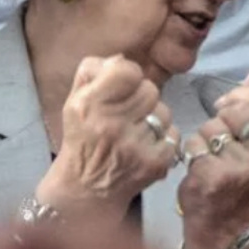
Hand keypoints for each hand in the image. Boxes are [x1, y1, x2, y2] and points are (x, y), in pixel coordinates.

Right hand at [36, 55, 180, 223]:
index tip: (123, 86)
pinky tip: (145, 147)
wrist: (85, 190)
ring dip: (153, 119)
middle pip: (150, 89)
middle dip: (142, 98)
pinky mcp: (155, 163)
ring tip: (136, 132)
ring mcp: (135, 146)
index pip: (127, 71)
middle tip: (129, 113)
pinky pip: (173, 134)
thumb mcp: (75, 102)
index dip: (129, 74)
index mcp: (89, 106)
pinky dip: (163, 139)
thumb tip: (121, 59)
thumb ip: (93, 72)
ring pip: (163, 111)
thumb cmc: (82, 138)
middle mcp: (112, 125)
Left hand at [177, 69, 248, 248]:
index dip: (240, 97)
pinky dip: (191, 150)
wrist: (224, 222)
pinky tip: (198, 164)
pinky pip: (194, 143)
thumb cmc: (240, 175)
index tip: (229, 107)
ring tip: (211, 154)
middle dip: (221, 118)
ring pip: (212, 126)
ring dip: (204, 137)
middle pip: (235, 110)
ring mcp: (241, 168)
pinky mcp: (214, 176)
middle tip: (221, 139)